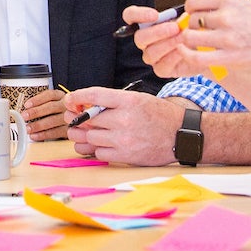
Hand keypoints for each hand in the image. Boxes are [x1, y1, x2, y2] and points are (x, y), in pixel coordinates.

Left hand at [19, 87, 74, 141]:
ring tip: (28, 128)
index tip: (26, 105)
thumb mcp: (56, 103)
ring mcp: (70, 118)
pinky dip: (44, 135)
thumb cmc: (62, 112)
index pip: (49, 95)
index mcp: (62, 96)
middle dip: (36, 112)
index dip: (37, 99)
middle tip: (24, 116)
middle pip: (50, 107)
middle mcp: (67, 106)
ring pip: (52, 120)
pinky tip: (35, 136)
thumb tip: (25, 110)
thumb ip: (43, 104)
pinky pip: (55, 132)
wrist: (81, 121)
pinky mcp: (70, 130)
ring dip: (38, 125)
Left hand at [65, 88, 186, 166]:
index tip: (69, 100)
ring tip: (88, 133)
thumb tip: (84, 107)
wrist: (181, 135)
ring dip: (85, 136)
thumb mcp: (138, 99)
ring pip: (89, 138)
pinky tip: (103, 144)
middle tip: (74, 120)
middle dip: (77, 119)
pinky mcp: (125, 155)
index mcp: (128, 100)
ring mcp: (123, 139)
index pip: (93, 95)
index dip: (76, 97)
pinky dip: (97, 149)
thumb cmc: (159, 115)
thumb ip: (112, 102)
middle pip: (87, 119)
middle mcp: (124, 119)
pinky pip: (98, 153)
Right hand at [123, 6, 208, 81]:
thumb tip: (182, 17)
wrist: (204, 49)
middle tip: (175, 28)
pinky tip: (183, 51)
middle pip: (139, 37)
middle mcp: (145, 41)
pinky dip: (173, 57)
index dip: (138, 15)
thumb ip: (181, 16)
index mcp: (146, 24)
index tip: (155, 15)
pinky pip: (161, 66)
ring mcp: (152, 56)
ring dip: (168, 44)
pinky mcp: (161, 69)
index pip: (130, 16)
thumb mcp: (187, 18)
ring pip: (150, 53)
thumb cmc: (192, 31)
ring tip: (183, 38)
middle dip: (158, 32)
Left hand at [173, 0, 250, 74]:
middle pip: (191, 20)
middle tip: (198, 33)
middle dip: (192, 27)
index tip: (194, 15)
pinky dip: (189, 56)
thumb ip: (229, 6)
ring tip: (198, 45)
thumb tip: (210, 10)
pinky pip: (197, 57)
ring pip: (190, 37)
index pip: (194, 0)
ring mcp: (228, 37)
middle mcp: (227, 16)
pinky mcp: (230, 58)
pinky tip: (191, 55)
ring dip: (190, 42)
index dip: (191, 9)